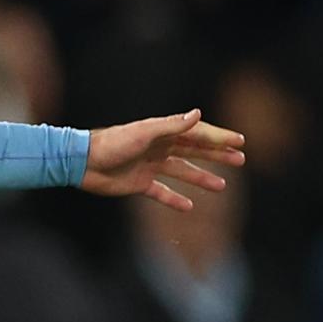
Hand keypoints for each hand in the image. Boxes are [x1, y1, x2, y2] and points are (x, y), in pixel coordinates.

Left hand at [81, 109, 246, 210]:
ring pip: (183, 172)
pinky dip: (175, 199)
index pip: (198, 134)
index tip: (240, 141)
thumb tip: (198, 114)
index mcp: (163, 133)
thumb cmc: (112, 143)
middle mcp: (159, 148)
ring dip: (202, 178)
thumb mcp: (144, 132)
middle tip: (240, 160)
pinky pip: (162, 192)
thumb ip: (172, 126)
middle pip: (195, 151)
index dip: (219, 137)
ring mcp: (150, 166)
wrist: (82, 162)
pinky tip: (189, 207)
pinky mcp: (139, 184)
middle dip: (218, 155)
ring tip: (222, 186)